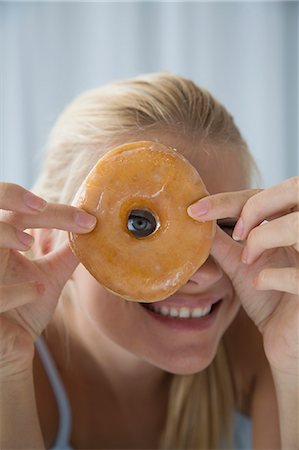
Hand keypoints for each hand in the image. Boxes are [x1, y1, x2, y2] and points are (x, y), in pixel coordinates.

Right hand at [0, 183, 96, 375]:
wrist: (11, 350)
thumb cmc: (24, 310)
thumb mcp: (49, 278)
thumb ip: (65, 255)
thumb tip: (94, 232)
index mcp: (1, 245)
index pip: (20, 214)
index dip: (51, 211)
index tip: (87, 220)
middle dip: (9, 196)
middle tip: (39, 205)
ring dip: (2, 234)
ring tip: (28, 242)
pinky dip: (11, 289)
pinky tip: (35, 291)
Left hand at [188, 177, 298, 374]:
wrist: (286, 340)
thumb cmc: (269, 299)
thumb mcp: (241, 266)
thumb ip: (222, 243)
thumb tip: (194, 222)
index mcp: (289, 224)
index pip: (261, 195)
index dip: (228, 199)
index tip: (195, 210)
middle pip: (292, 192)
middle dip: (254, 207)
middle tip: (234, 232)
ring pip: (297, 226)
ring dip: (263, 238)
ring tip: (247, 260)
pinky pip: (298, 274)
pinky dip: (273, 276)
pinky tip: (260, 284)